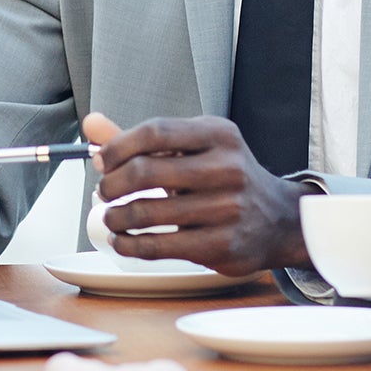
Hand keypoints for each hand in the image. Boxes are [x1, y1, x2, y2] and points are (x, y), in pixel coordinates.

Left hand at [84, 113, 309, 275]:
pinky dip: (129, 245)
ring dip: (115, 217)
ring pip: (146, 213)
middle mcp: (227, 167)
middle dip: (112, 184)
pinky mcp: (222, 244)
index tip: (101, 160)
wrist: (279, 219)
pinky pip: (159, 246)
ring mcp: (227, 208)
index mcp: (218, 134)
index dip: (118, 147)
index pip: (155, 131)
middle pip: (145, 171)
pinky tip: (123, 241)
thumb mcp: (193, 148)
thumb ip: (142, 139)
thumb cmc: (224, 178)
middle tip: (104, 192)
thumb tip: (91, 124)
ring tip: (111, 218)